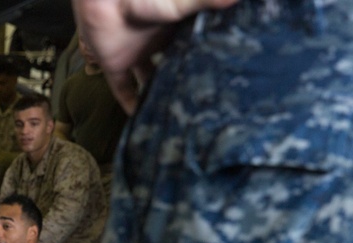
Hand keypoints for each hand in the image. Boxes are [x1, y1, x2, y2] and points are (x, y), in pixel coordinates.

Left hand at [74, 0, 238, 112]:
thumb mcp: (179, 5)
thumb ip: (206, 3)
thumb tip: (238, 0)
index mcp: (173, 27)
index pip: (192, 45)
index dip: (204, 59)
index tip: (220, 78)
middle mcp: (156, 42)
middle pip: (172, 65)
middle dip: (184, 80)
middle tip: (201, 103)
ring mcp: (135, 54)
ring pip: (149, 79)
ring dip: (158, 94)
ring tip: (176, 115)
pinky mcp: (114, 64)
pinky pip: (122, 89)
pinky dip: (130, 104)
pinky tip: (140, 120)